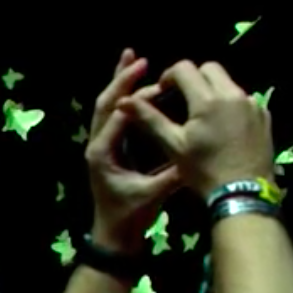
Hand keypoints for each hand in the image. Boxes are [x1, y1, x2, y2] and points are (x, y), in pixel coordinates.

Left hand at [85, 49, 180, 248]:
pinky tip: (135, 84)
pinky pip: (114, 117)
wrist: (114, 236)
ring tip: (132, 58)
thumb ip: (172, 173)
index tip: (160, 83)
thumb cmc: (130, 217)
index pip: (119, 116)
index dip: (139, 98)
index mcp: (102, 153)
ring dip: (118, 83)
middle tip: (137, 57)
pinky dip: (123, 98)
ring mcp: (101, 146)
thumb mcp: (153, 194)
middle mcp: (97, 146)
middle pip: (105, 104)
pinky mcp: (109, 149)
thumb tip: (195, 153)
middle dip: (121, 79)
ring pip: (106, 107)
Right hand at [118, 59, 273, 196]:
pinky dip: (228, 104)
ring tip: (200, 115)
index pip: (185, 68)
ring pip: (227, 83)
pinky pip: (242, 98)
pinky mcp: (263, 115)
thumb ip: (149, 118)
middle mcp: (233, 94)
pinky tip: (221, 126)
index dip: (169, 76)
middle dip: (192, 78)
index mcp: (208, 100)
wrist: (244, 192)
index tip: (163, 91)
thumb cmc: (203, 170)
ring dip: (211, 90)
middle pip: (210, 68)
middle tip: (181, 99)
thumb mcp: (173, 145)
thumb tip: (122, 101)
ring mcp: (252, 104)